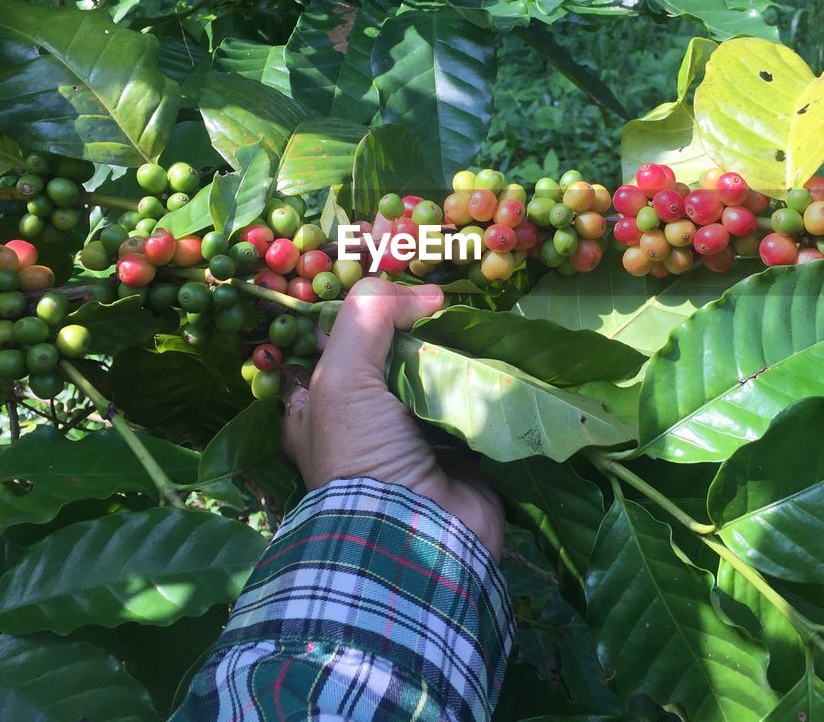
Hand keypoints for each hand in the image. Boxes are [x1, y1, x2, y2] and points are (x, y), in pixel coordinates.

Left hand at [281, 277, 504, 555]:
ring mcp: (415, 437)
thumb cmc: (363, 454)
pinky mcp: (462, 450)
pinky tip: (501, 360)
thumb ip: (368, 317)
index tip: (398, 289)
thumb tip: (426, 295)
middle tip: (445, 307)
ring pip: (438, 376)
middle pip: (394, 355)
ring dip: (459, 355)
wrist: (419, 534)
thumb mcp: (342, 376)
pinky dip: (489, 384)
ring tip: (480, 328)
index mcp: (323, 405)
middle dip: (420, 331)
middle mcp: (366, 420)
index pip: (338, 342)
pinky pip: (477, 404)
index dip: (365, 313)